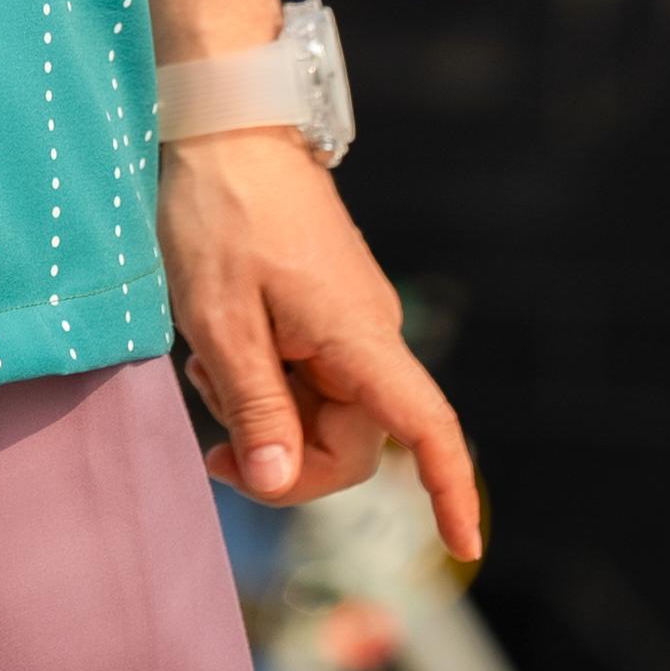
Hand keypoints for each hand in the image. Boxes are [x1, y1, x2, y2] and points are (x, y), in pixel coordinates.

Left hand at [157, 128, 480, 560]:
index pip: (426, 425)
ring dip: (260, 412)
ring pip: (317, 411)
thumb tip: (278, 483)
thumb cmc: (221, 210)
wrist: (224, 122)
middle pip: (348, 441)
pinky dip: (260, 379)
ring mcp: (346, 319)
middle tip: (212, 444)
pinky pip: (302, 375)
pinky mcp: (322, 308)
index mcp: (359, 335)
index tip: (463, 548)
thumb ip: (254, 405)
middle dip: (282, 457)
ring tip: (205, 364)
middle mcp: (368, 332)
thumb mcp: (220, 317)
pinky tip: (217, 346)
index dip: (448, 489)